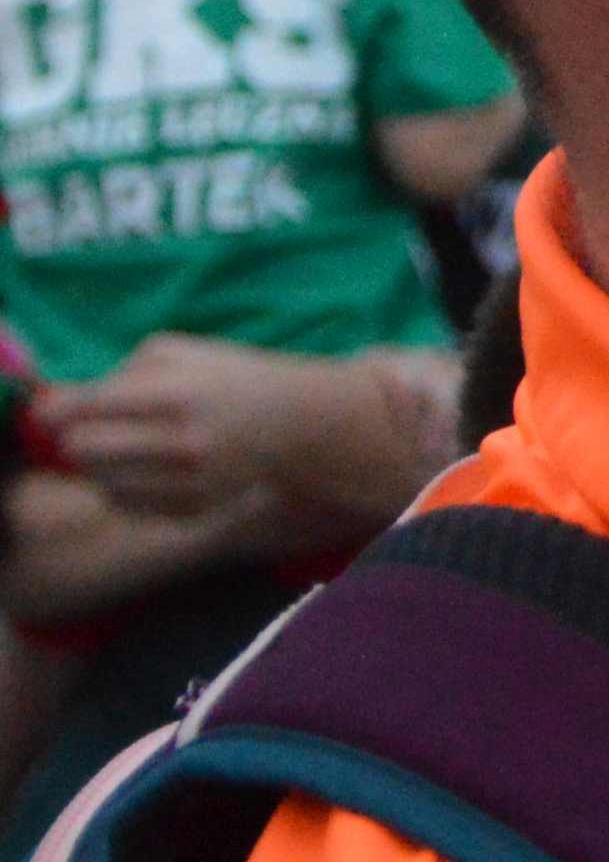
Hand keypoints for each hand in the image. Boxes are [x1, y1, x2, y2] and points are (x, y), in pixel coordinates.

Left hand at [35, 333, 446, 524]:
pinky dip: (123, 489)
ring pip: (100, 482)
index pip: (88, 407)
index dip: (56, 410)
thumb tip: (69, 399)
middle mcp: (182, 442)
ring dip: (99, 466)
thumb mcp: (187, 353)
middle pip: (82, 450)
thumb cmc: (237, 379)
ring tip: (122, 449)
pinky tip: (145, 470)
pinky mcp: (194, 509)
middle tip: (89, 429)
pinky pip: (126, 505)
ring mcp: (189, 481)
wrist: (306, 425)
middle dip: (77, 439)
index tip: (47, 412)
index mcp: (177, 394)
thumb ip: (124, 369)